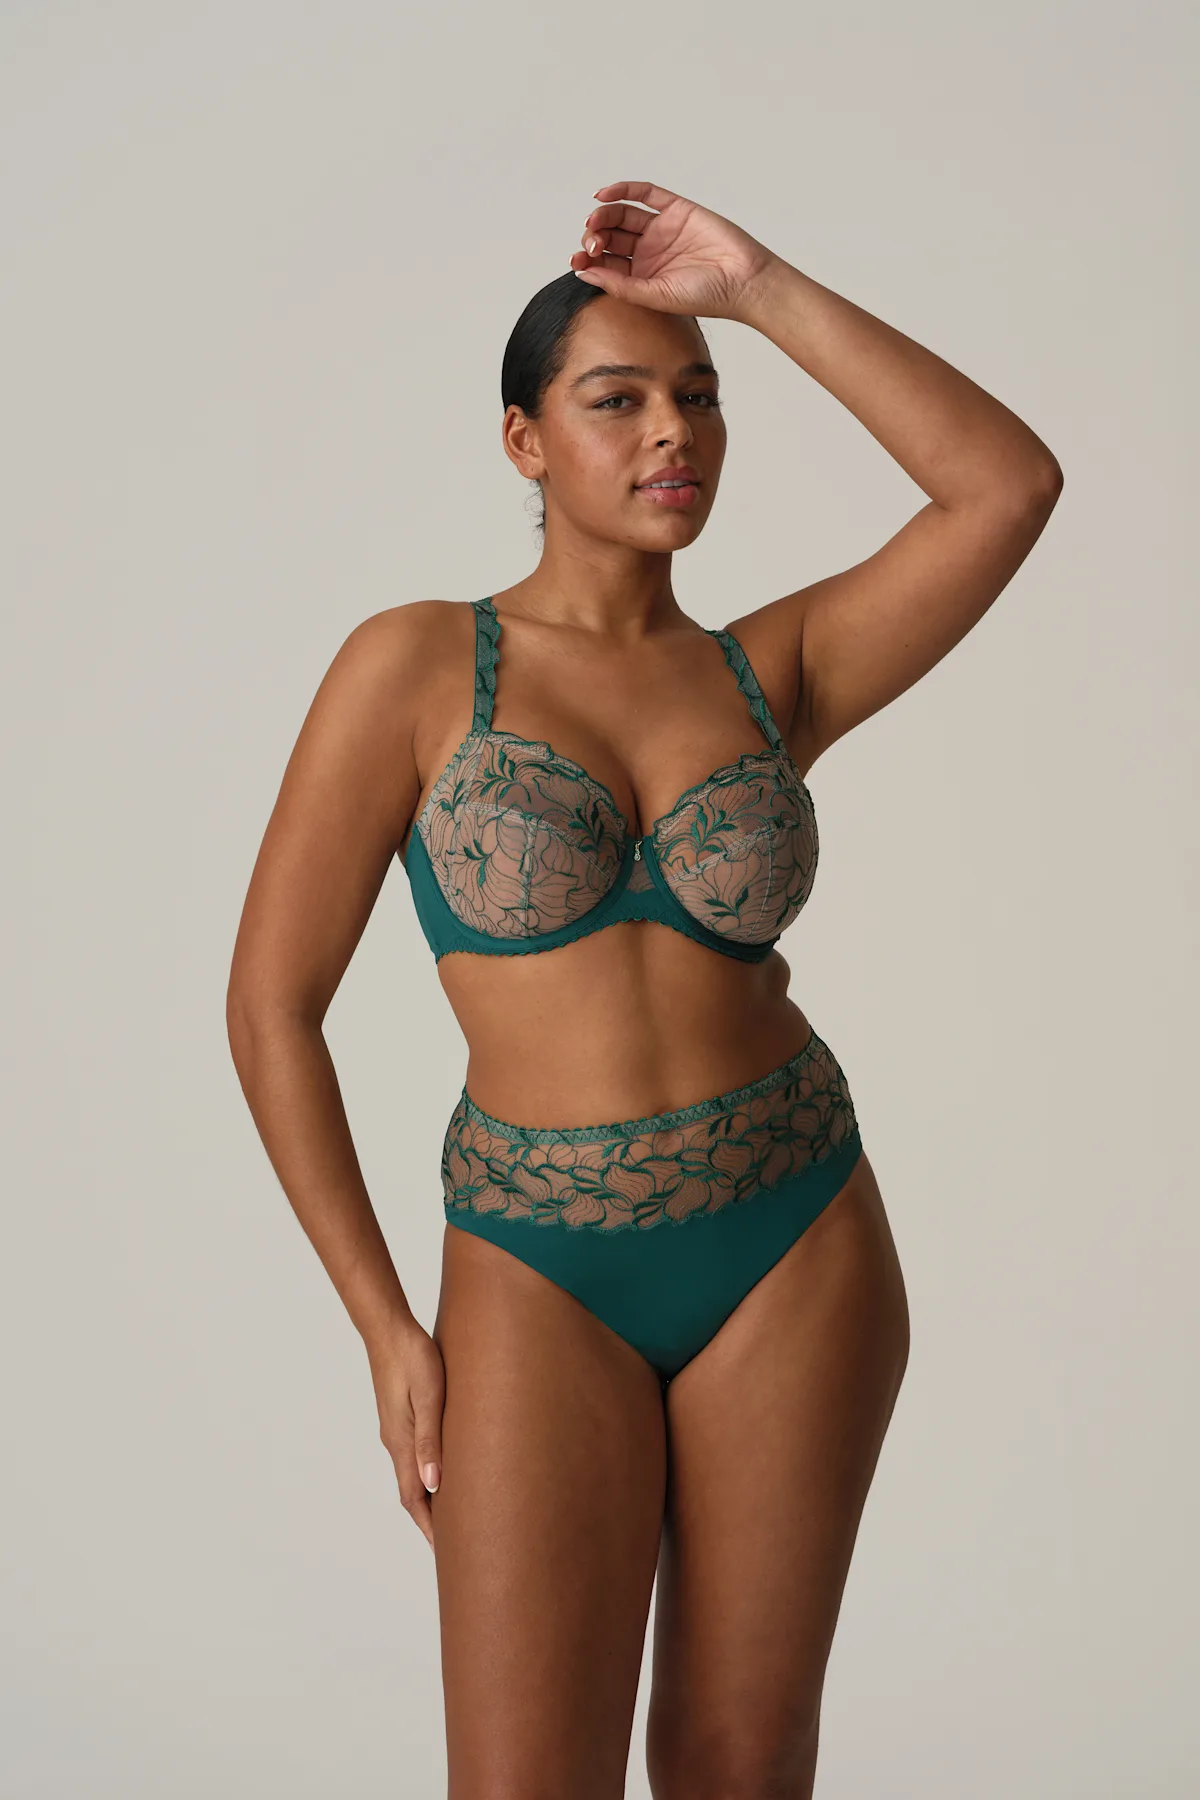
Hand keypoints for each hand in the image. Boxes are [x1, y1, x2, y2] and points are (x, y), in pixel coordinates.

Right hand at [366, 1320, 445, 1549]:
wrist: (388, 1327)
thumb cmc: (413, 1356)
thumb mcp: (429, 1395)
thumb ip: (430, 1438)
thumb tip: (435, 1484)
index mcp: (401, 1442)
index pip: (415, 1498)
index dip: (431, 1528)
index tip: (449, 1555)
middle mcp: (396, 1442)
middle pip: (413, 1494)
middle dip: (432, 1522)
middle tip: (457, 1547)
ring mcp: (396, 1430)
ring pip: (415, 1475)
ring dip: (431, 1500)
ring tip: (456, 1517)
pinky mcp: (401, 1417)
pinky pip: (415, 1457)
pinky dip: (430, 1475)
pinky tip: (445, 1472)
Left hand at [570, 180, 780, 321]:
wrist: (742, 280)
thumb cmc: (705, 296)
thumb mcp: (655, 296)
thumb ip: (620, 286)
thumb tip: (584, 274)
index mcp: (641, 276)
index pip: (606, 263)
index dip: (588, 259)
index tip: (577, 260)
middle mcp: (648, 252)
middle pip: (611, 236)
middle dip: (595, 237)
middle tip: (591, 243)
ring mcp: (662, 228)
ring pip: (623, 214)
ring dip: (604, 214)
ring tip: (594, 220)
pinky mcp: (676, 209)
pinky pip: (646, 193)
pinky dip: (624, 189)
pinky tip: (604, 194)